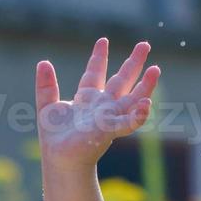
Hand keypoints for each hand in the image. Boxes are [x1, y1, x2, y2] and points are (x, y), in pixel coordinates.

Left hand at [35, 38, 160, 169]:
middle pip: (121, 80)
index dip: (99, 57)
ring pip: (132, 98)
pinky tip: (146, 103)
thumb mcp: (46, 106)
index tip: (103, 41)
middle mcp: (102, 106)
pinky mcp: (110, 130)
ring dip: (145, 85)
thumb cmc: (54, 137)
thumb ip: (45, 85)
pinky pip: (128, 122)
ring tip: (156, 69)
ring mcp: (109, 117)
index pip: (95, 73)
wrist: (59, 159)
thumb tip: (43, 62)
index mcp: (86, 98)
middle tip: (145, 44)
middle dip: (133, 63)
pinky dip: (138, 114)